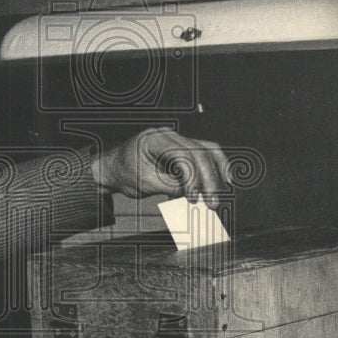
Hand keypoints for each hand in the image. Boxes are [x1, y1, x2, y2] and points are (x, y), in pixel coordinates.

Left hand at [91, 127, 228, 206]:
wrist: (114, 168)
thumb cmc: (124, 173)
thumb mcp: (144, 183)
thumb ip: (169, 186)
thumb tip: (193, 192)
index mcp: (155, 139)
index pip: (183, 155)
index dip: (192, 177)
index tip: (193, 197)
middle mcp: (168, 135)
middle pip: (198, 151)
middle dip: (208, 179)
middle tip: (212, 202)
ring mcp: (176, 139)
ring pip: (206, 149)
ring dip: (216, 171)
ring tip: (220, 192)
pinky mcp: (181, 148)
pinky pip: (203, 153)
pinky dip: (214, 167)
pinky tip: (223, 179)